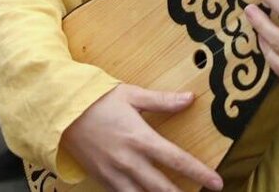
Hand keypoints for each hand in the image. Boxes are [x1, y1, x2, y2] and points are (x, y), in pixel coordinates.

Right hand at [60, 84, 221, 191]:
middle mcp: (129, 161)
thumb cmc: (98, 100)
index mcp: (140, 138)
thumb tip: (190, 99)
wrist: (61, 114)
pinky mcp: (102, 180)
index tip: (217, 182)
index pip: (177, 160)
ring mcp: (114, 174)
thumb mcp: (132, 95)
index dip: (199, 173)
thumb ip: (163, 101)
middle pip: (162, 187)